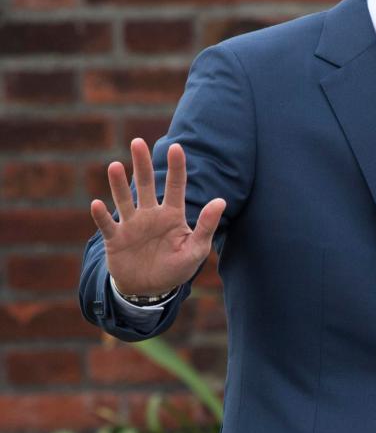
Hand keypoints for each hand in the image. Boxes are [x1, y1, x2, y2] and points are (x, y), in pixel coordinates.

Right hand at [90, 138, 224, 296]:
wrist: (150, 290)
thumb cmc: (176, 267)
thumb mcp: (196, 250)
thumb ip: (206, 226)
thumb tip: (221, 201)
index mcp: (173, 214)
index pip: (176, 185)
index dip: (176, 167)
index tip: (176, 147)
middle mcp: (151, 214)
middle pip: (146, 184)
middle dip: (142, 164)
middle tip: (137, 142)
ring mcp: (132, 225)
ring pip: (124, 200)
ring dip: (118, 184)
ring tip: (114, 166)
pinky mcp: (116, 239)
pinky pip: (107, 225)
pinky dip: (101, 216)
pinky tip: (97, 204)